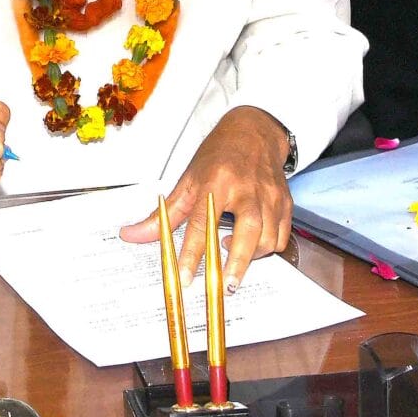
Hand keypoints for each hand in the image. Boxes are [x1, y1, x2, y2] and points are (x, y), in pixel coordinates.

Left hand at [117, 107, 292, 290]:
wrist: (254, 130)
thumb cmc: (218, 154)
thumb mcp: (188, 179)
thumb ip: (163, 214)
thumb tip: (132, 235)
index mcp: (216, 181)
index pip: (201, 223)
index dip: (192, 254)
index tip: (185, 278)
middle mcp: (246, 189)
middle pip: (247, 232)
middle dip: (237, 263)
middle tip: (226, 286)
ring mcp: (269, 196)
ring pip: (268, 238)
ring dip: (251, 258)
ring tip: (232, 260)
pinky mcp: (285, 202)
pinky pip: (282, 237)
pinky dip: (269, 249)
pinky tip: (252, 246)